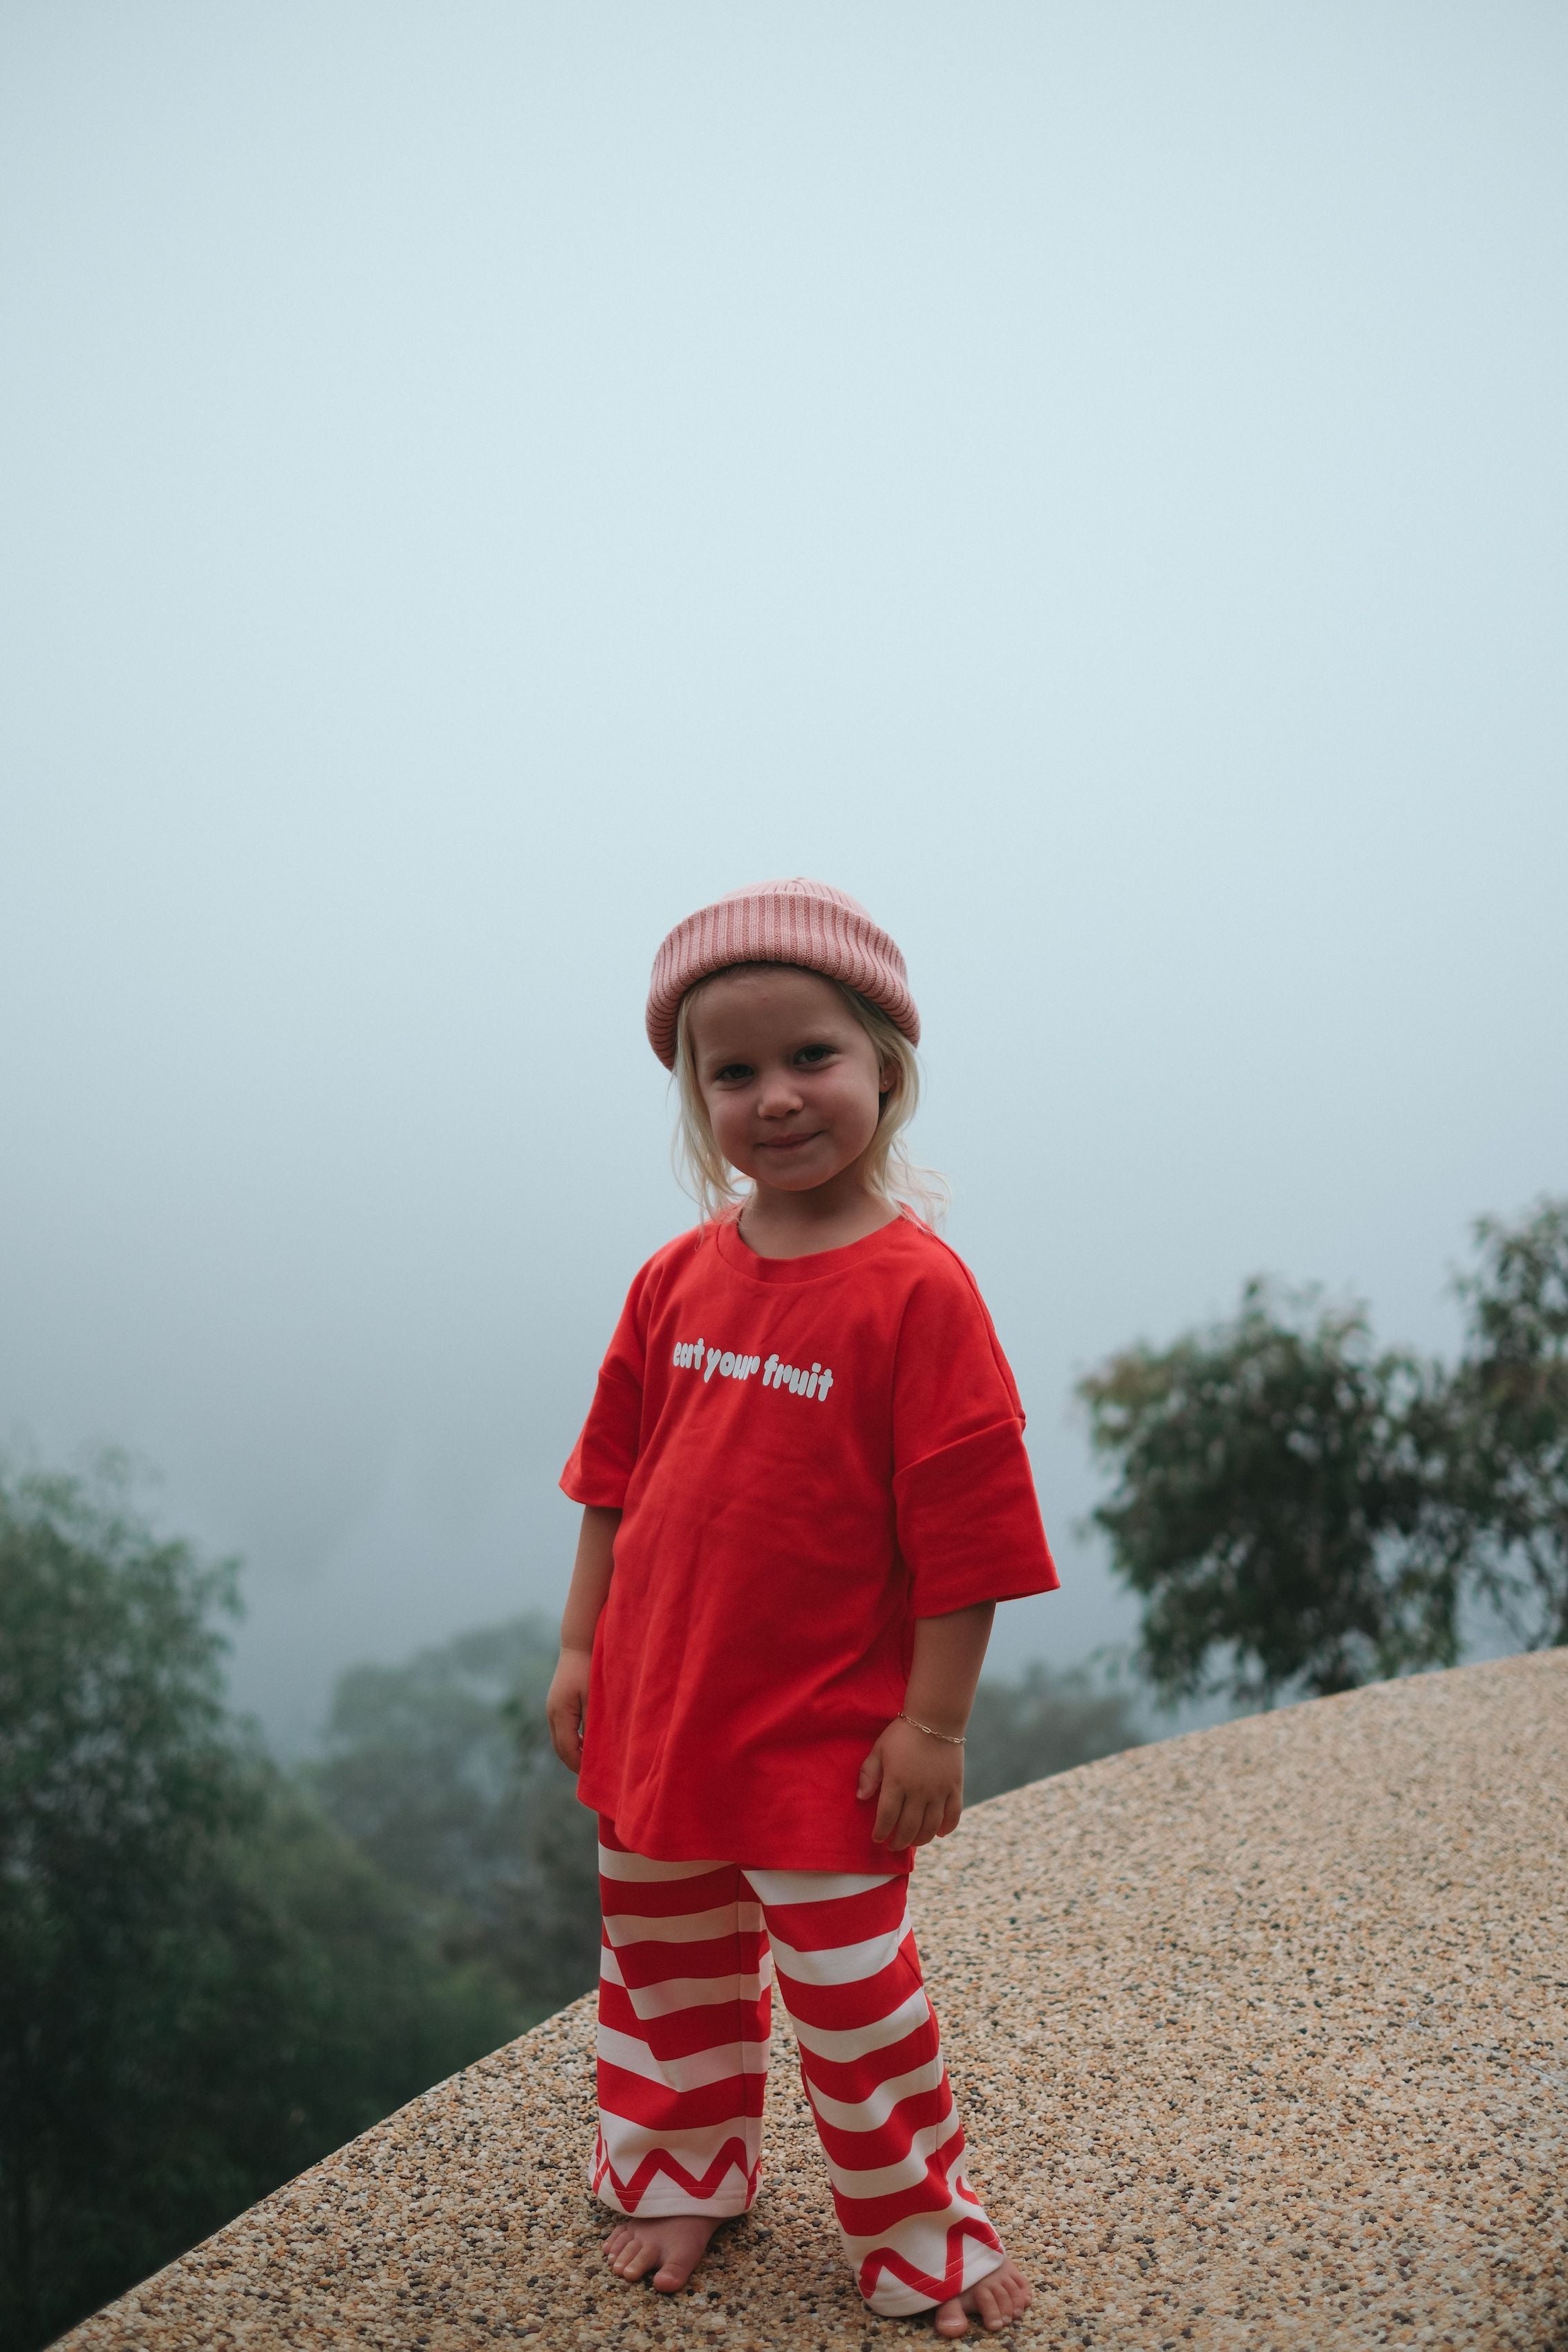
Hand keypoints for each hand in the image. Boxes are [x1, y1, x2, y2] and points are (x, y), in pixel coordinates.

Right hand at [546, 1647, 592, 1772]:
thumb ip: (593, 1722)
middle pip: (560, 1748)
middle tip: (593, 1774)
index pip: (568, 1749)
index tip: (595, 1775)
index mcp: (561, 1713)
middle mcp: (552, 1713)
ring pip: (559, 1740)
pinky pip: (562, 1729)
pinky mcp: (556, 1703)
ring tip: (591, 1761)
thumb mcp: (594, 1697)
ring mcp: (552, 1708)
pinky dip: (572, 1740)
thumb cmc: (590, 1668)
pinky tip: (587, 1742)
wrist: (579, 1644)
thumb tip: (595, 1748)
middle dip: (574, 1763)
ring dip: (573, 1752)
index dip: (580, 1765)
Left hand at [856, 1715, 964, 1849]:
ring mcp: (939, 1790)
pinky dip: (947, 1828)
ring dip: (920, 1839)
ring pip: (931, 1826)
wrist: (935, 1718)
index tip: (877, 1838)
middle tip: (893, 1845)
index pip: (887, 1817)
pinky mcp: (955, 1787)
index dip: (881, 1831)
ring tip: (912, 1841)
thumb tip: (861, 1798)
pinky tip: (938, 1834)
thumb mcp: (879, 1749)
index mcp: (897, 1781)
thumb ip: (869, 1773)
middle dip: (899, 1841)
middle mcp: (918, 1790)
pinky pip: (953, 1815)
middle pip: (909, 1827)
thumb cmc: (903, 1733)